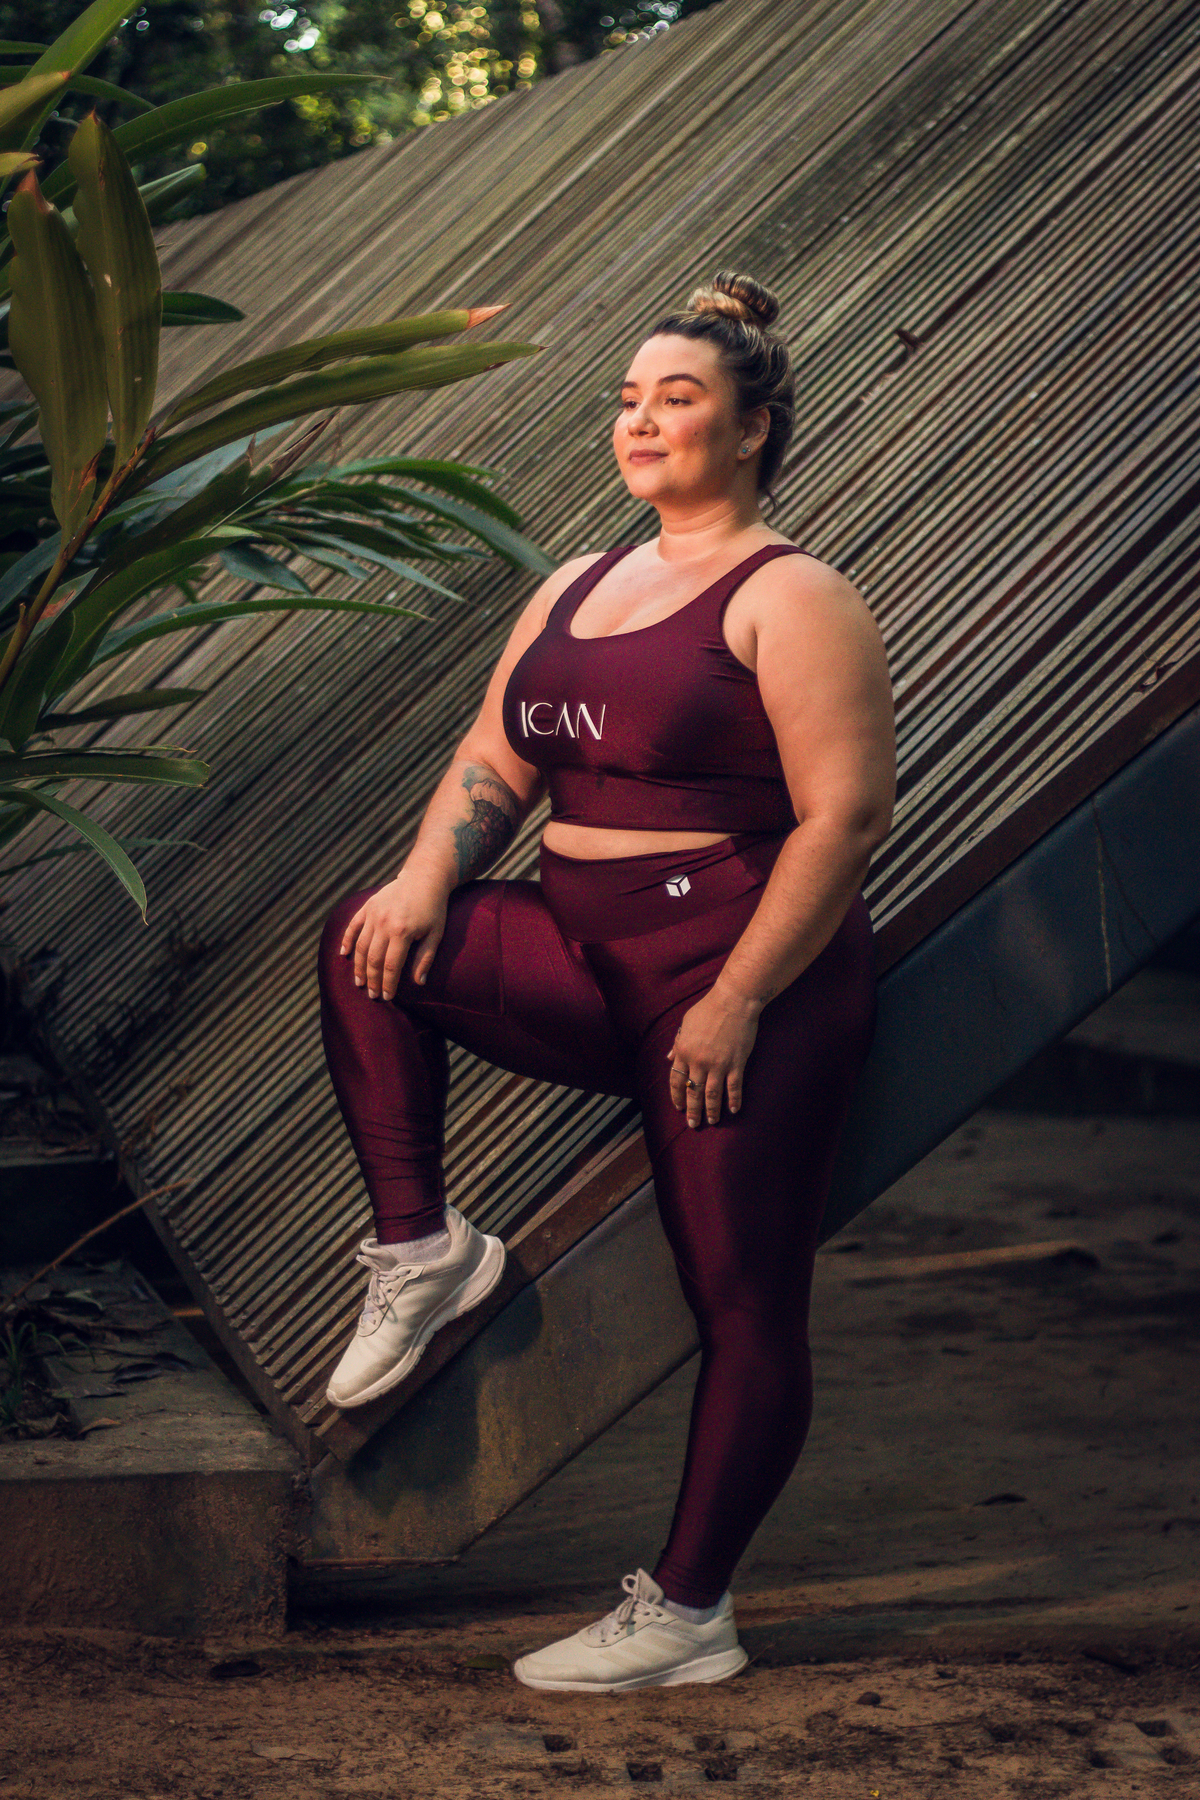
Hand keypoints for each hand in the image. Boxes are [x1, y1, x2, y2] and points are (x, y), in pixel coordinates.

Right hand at [339, 870, 448, 1000]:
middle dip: (372, 980)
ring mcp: (373, 914)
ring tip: (359, 982)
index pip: (390, 965)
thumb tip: (419, 983)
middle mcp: (384, 923)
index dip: (388, 984)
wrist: (424, 878)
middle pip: (372, 959)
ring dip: (358, 966)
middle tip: (372, 995)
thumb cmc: (433, 908)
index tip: (387, 997)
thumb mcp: (436, 933)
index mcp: (402, 932)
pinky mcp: (368, 906)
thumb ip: (425, 958)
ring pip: (360, 946)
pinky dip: (347, 940)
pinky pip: (353, 926)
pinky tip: (344, 954)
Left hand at [666, 984, 761, 1126]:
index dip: (676, 1096)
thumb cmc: (708, 1009)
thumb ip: (677, 1042)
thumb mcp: (685, 1023)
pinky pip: (734, 1087)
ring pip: (712, 1094)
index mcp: (684, 1051)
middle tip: (693, 1124)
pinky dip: (734, 1100)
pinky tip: (734, 1110)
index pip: (676, 1080)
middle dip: (692, 1110)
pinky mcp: (736, 1063)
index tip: (678, 1107)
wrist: (733, 1001)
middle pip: (693, 1092)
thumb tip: (668, 1057)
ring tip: (712, 1121)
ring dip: (711, 1110)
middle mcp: (698, 1061)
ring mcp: (718, 1064)